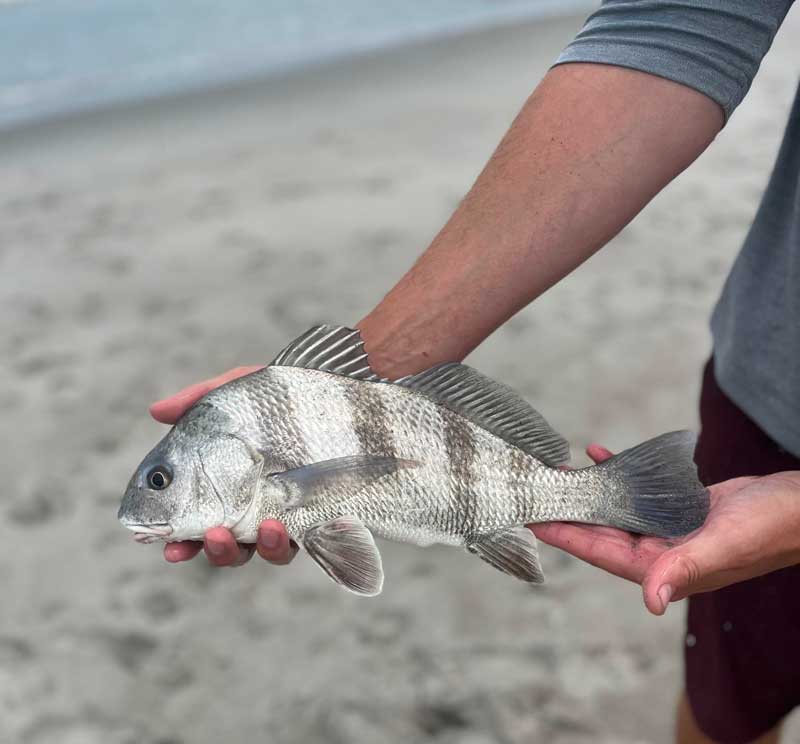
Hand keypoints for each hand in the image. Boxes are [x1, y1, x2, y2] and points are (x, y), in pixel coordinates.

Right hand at [150, 367, 297, 566]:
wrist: (338, 393)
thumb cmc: (282, 395)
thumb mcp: (238, 390)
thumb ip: (198, 401)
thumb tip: (156, 412)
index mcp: (225, 485)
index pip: (197, 521)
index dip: (180, 540)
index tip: (168, 546)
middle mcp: (253, 505)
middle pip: (226, 544)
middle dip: (213, 550)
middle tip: (206, 540)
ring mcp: (285, 513)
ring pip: (260, 550)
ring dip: (247, 549)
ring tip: (247, 531)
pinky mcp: (316, 517)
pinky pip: (299, 543)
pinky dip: (282, 542)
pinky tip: (276, 526)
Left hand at [531, 445, 799, 615]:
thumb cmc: (769, 528)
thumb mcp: (722, 545)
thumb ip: (683, 569)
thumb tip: (650, 601)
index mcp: (663, 567)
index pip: (599, 551)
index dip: (563, 536)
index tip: (530, 521)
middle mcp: (660, 551)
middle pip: (599, 530)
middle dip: (567, 511)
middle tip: (536, 490)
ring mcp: (669, 530)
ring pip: (615, 510)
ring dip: (588, 491)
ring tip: (560, 471)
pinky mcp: (679, 508)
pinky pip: (638, 492)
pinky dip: (619, 474)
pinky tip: (601, 455)